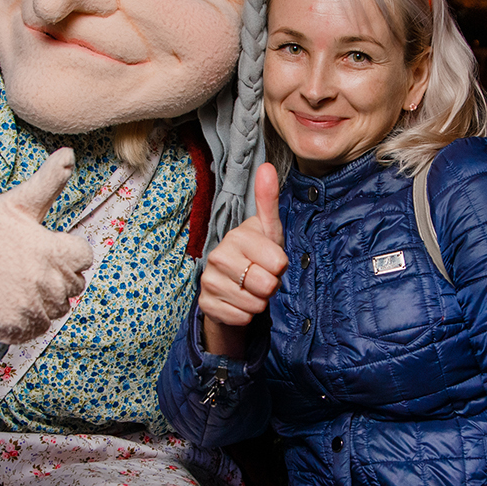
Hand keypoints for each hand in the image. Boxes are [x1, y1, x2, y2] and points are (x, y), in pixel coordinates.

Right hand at [0, 148, 94, 343]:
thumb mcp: (16, 202)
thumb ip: (49, 181)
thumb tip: (69, 153)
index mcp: (52, 250)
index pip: (84, 257)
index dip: (66, 251)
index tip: (43, 247)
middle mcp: (46, 282)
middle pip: (74, 285)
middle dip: (56, 276)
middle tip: (26, 265)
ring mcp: (31, 307)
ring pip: (58, 309)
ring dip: (44, 299)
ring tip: (18, 283)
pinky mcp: (15, 328)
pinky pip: (38, 329)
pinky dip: (29, 320)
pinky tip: (11, 302)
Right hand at [198, 163, 286, 356]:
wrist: (232, 286)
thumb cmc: (256, 254)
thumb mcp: (269, 230)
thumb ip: (268, 201)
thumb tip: (266, 167)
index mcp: (237, 236)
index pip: (279, 263)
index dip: (280, 267)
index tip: (270, 261)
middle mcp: (218, 256)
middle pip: (266, 285)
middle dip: (270, 286)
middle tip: (261, 277)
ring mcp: (209, 281)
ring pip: (254, 305)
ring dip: (259, 302)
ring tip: (250, 289)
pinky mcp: (205, 304)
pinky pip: (240, 318)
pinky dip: (246, 315)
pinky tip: (239, 303)